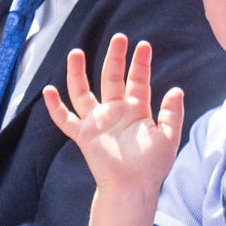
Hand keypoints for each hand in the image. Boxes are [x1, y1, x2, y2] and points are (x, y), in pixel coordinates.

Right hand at [43, 34, 183, 192]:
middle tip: (118, 37)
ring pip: (83, 92)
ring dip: (78, 73)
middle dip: (114, 58)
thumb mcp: (169, 137)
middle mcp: (115, 112)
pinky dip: (55, 107)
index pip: (137, 80)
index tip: (143, 45)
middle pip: (111, 78)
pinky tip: (48, 91)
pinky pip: (65, 120)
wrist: (134, 187)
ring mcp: (98, 122)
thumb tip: (176, 89)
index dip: (140, 63)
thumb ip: (172, 113)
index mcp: (136, 110)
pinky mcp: (84, 136)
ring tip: (76, 52)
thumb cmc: (152, 166)